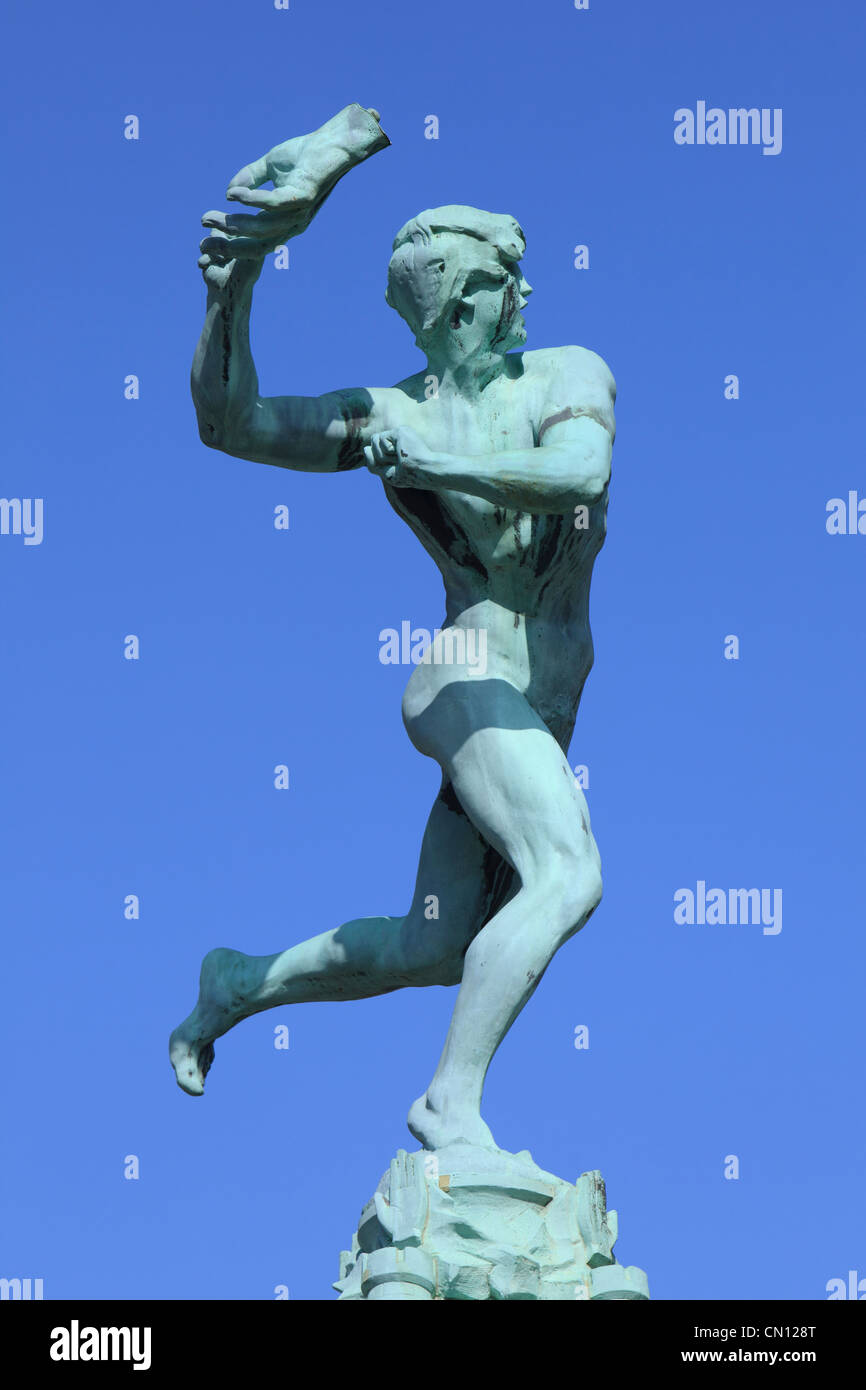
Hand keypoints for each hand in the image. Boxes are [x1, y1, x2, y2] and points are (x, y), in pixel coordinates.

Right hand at [196, 104, 387, 291]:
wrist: (332, 141)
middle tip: (202, 242)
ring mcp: (300, 213)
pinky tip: (235, 195)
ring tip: (213, 216)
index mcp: (285, 221)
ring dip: (235, 224)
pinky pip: (273, 204)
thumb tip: (228, 194)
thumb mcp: (269, 167)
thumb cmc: (304, 154)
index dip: (229, 244)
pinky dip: (252, 200)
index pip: (254, 241)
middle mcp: (293, 223)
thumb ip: (249, 179)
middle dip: (228, 244)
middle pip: (256, 244)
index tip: (203, 238)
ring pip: (262, 228)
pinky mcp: (304, 196)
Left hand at [364, 428, 437, 486]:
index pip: (374, 451)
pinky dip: (387, 450)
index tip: (394, 468)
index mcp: (394, 447)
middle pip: (372, 445)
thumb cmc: (410, 476)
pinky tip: (400, 452)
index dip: (378, 462)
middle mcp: (396, 439)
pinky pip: (380, 439)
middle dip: (379, 458)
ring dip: (383, 455)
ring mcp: (398, 434)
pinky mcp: (400, 431)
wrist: (426, 471)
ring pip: (374, 441)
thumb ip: (373, 463)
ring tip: (399, 458)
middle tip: (397, 463)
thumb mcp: (387, 473)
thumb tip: (365, 448)